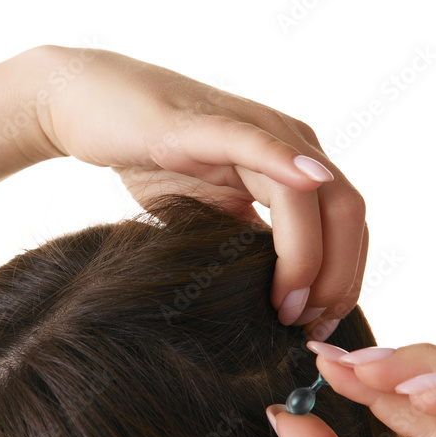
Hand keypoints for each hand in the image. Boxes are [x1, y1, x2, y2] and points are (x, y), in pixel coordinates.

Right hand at [33, 45, 366, 340]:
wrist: (88, 106)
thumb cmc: (147, 161)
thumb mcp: (210, 216)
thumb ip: (249, 245)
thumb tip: (281, 304)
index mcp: (293, 164)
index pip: (346, 227)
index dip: (344, 282)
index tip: (317, 330)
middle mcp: (287, 140)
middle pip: (347, 213)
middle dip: (337, 280)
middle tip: (305, 329)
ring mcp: (252, 126)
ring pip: (312, 192)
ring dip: (308, 258)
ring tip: (284, 308)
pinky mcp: (205, 123)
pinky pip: (255, 143)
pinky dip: (286, 164)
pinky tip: (307, 184)